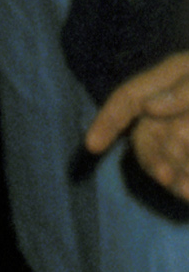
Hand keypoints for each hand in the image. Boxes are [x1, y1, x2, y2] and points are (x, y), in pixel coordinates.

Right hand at [85, 50, 188, 199]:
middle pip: (145, 137)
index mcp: (166, 81)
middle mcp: (169, 109)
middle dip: (151, 159)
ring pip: (164, 158)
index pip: (127, 99)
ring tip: (186, 190)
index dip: (107, 121)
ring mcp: (181, 131)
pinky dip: (185, 182)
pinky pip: (182, 170)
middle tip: (166, 177)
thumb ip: (184, 90)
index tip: (92, 146)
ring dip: (172, 176)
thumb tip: (150, 107)